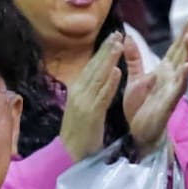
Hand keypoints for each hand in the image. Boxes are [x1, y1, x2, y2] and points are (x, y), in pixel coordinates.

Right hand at [59, 32, 124, 160]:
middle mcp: (79, 93)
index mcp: (78, 91)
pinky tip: (117, 72)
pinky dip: (109, 84)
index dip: (103, 52)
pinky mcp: (90, 115)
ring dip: (109, 59)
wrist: (68, 156)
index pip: (92, 67)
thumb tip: (103, 76)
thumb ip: (93, 93)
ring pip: (98, 77)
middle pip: (94, 67)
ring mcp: (83, 103)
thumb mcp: (86, 109)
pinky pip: (101, 96)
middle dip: (106, 50)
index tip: (113, 37)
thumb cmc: (80, 135)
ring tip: (119, 44)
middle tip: (118, 33)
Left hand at [124, 19, 187, 154]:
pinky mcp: (170, 102)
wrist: (140, 132)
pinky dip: (183, 77)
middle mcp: (171, 78)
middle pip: (183, 55)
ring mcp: (173, 90)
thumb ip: (134, 59)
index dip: (182, 35)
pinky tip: (187, 66)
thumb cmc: (140, 107)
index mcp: (164, 71)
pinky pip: (179, 89)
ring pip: (184, 69)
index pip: (175, 50)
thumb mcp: (135, 78)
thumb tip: (128, 37)